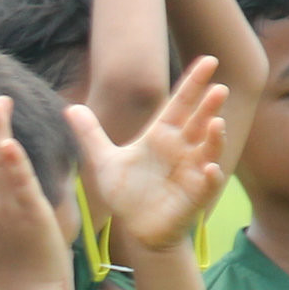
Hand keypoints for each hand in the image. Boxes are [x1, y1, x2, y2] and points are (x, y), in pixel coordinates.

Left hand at [72, 57, 226, 250]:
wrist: (137, 229)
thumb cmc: (126, 193)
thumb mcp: (103, 161)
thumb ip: (90, 134)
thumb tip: (69, 107)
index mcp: (161, 136)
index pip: (179, 103)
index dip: (193, 83)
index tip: (208, 60)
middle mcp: (181, 149)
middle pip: (198, 122)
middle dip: (208, 106)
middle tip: (218, 88)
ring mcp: (191, 171)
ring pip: (208, 150)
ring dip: (215, 138)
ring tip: (217, 122)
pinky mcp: (194, 195)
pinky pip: (206, 184)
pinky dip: (210, 176)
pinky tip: (211, 169)